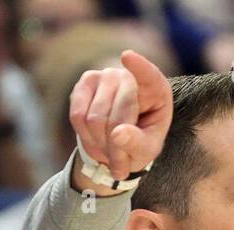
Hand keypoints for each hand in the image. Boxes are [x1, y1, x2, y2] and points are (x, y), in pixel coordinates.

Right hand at [69, 50, 172, 184]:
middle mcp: (130, 77)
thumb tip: (118, 134)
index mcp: (156, 90)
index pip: (149, 76)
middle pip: (115, 118)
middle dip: (116, 150)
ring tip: (110, 151)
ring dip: (100, 145)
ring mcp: (105, 76)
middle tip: (120, 167)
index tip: (127, 57)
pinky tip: (96, 140)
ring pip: (94, 119)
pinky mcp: (84, 83)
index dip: (139, 67)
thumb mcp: (147, 150)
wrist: (118, 141)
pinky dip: (85, 136)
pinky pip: (77, 115)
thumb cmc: (140, 141)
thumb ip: (137, 144)